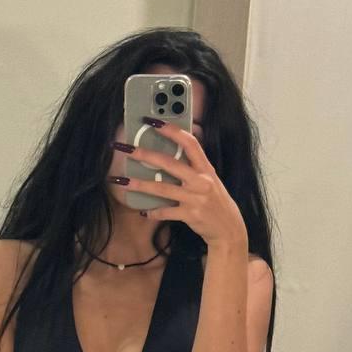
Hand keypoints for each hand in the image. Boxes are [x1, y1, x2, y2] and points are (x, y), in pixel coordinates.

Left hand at [124, 117, 247, 248]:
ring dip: (140, 184)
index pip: (190, 143)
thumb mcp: (210, 180)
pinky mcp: (190, 215)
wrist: (229, 229)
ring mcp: (195, 199)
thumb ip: (194, 167)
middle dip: (145, 155)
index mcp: (206, 169)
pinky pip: (166, 212)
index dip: (172, 131)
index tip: (153, 122)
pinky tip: (143, 211)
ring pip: (162, 189)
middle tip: (126, 149)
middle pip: (169, 164)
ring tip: (122, 181)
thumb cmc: (216, 202)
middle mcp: (201, 181)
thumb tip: (172, 152)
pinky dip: (153, 212)